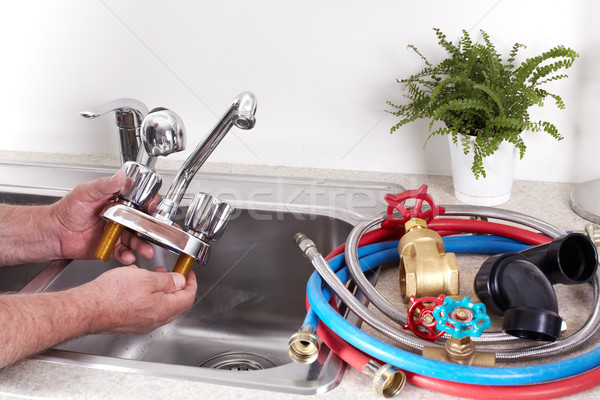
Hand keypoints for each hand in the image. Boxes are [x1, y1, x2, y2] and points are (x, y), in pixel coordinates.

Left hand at [48, 171, 157, 263]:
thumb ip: (104, 185)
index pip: (141, 203)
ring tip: (146, 250)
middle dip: (153, 230)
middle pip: (144, 224)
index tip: (154, 209)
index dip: (151, 206)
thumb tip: (120, 177)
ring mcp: (118, 234)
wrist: (54, 233)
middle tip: (158, 234)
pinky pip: (124, 253)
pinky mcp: (112, 248)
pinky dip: (127, 256)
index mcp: (119, 202)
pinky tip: (128, 256)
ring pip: (136, 240)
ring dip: (143, 246)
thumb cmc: (67, 211)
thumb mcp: (85, 193)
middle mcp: (121, 218)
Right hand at [81, 266, 197, 333]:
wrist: (87, 309)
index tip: (188, 273)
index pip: (188, 298)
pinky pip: (145, 310)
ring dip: (160, 290)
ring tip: (151, 276)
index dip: (191, 283)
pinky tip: (136, 285)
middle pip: (175, 304)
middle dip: (176, 286)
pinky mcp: (129, 324)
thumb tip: (180, 281)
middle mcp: (154, 321)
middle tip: (170, 273)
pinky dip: (147, 296)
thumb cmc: (112, 295)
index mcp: (163, 309)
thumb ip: (167, 281)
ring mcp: (141, 324)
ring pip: (160, 307)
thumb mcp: (146, 278)